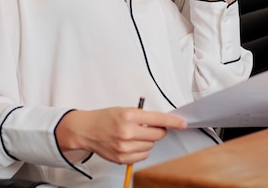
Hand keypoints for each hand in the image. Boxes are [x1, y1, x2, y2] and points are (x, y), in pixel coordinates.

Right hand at [55, 107, 186, 163]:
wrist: (85, 130)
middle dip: (158, 131)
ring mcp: (125, 147)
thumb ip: (143, 116)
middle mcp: (128, 132)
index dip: (174, 122)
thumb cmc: (104, 118)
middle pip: (158, 135)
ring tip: (135, 135)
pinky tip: (131, 144)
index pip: (159, 119)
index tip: (182, 123)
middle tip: (150, 127)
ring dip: (148, 141)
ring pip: (151, 146)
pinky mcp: (122, 158)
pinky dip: (141, 150)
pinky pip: (143, 156)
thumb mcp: (125, 109)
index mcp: (129, 115)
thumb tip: (163, 122)